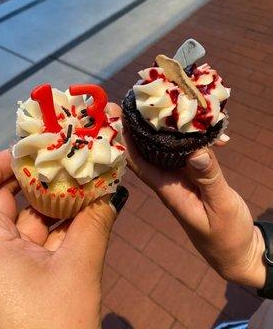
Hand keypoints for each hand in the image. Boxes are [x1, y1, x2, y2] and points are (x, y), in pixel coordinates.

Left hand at [0, 150, 127, 328]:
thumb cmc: (50, 328)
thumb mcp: (77, 273)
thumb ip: (94, 225)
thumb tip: (112, 192)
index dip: (0, 163)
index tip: (36, 151)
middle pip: (3, 199)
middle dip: (38, 179)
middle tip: (70, 160)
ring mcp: (2, 266)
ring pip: (24, 221)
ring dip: (54, 202)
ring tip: (84, 180)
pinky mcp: (20, 280)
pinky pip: (35, 243)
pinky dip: (58, 227)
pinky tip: (84, 212)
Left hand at [118, 104, 265, 288]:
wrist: (237, 251)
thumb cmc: (227, 236)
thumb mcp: (221, 207)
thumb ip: (209, 180)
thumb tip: (196, 151)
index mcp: (168, 189)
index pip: (138, 161)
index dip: (123, 139)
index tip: (115, 115)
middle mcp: (169, 180)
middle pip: (146, 149)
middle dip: (137, 125)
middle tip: (130, 98)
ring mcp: (181, 177)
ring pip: (165, 147)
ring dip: (161, 126)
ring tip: (159, 101)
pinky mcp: (194, 175)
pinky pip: (185, 151)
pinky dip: (187, 136)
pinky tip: (195, 123)